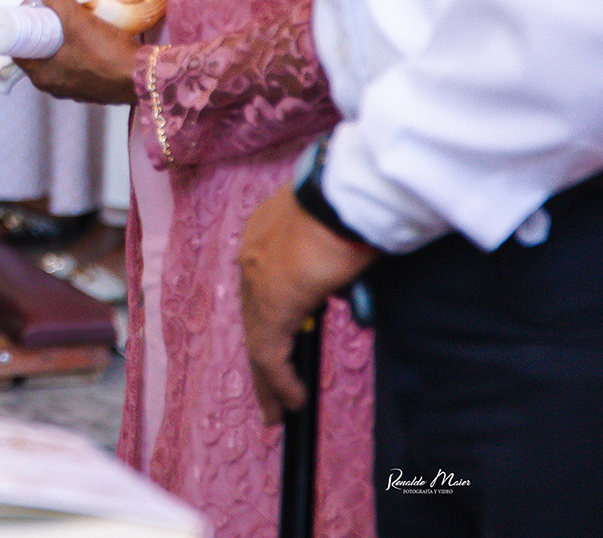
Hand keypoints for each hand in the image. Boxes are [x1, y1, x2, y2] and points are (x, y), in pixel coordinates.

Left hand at [12, 0, 138, 103]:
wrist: (144, 76)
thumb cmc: (107, 54)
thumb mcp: (78, 22)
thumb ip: (57, 0)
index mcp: (42, 75)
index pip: (18, 49)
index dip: (22, 27)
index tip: (30, 9)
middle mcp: (53, 86)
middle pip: (38, 52)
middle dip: (42, 31)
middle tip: (49, 9)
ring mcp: (73, 88)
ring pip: (58, 58)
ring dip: (60, 39)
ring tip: (68, 18)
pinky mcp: (91, 87)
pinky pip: (76, 64)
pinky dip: (76, 50)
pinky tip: (85, 35)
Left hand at [238, 185, 377, 422]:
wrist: (345, 193)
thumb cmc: (350, 202)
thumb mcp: (335, 232)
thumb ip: (332, 262)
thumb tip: (344, 289)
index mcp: (264, 235)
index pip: (262, 290)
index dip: (269, 323)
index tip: (282, 345)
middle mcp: (252, 257)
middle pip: (254, 320)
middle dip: (263, 359)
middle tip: (269, 394)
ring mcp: (257, 282)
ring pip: (257, 342)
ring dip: (269, 380)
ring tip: (276, 411)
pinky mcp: (272, 305)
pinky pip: (270, 353)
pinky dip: (281, 381)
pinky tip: (293, 401)